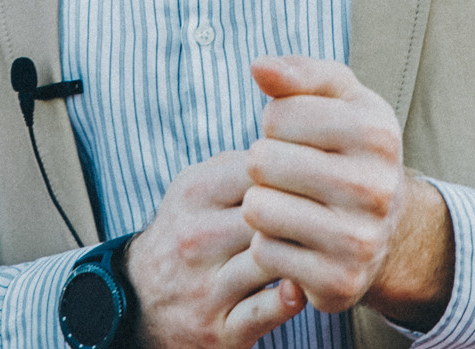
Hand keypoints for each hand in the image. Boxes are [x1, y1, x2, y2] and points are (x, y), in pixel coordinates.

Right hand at [128, 151, 306, 347]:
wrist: (139, 300)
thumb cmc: (188, 232)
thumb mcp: (197, 188)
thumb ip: (240, 165)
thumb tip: (295, 144)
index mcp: (194, 193)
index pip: (262, 171)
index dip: (298, 174)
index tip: (321, 178)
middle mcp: (196, 238)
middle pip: (271, 215)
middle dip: (308, 214)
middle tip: (335, 215)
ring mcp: (206, 287)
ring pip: (271, 261)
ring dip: (304, 255)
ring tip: (325, 249)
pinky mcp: (219, 329)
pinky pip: (264, 311)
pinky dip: (289, 299)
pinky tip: (303, 286)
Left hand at [242, 57, 453, 328]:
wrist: (384, 227)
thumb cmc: (347, 148)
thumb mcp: (336, 99)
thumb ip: (298, 72)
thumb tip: (259, 67)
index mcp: (377, 132)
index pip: (276, 115)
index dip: (275, 124)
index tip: (298, 137)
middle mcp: (376, 187)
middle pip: (263, 162)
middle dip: (263, 165)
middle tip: (288, 175)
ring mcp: (360, 240)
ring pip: (258, 209)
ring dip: (260, 205)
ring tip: (286, 204)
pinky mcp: (339, 282)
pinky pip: (264, 253)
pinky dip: (268, 244)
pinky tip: (294, 239)